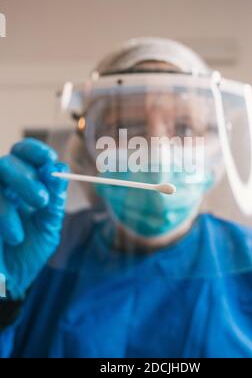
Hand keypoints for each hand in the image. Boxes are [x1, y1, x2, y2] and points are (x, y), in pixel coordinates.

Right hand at [0, 138, 68, 299]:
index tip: (49, 160)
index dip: (35, 151)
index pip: (24, 154)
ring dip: (16, 194)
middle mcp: (2, 188)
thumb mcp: (47, 226)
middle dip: (27, 177)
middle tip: (41, 199)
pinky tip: (14, 236)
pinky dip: (4, 213)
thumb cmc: (28, 255)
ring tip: (28, 221)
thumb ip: (54, 199)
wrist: (10, 284)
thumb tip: (61, 168)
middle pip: (7, 161)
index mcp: (21, 186)